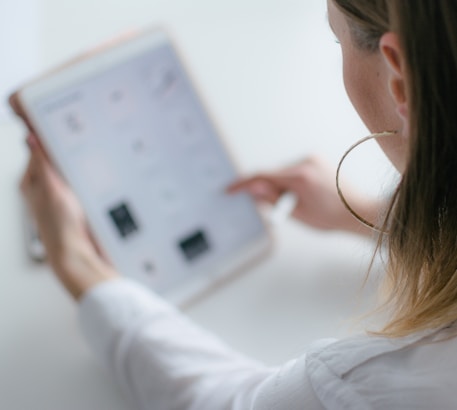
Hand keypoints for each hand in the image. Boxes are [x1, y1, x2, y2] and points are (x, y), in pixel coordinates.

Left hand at [20, 134, 117, 299]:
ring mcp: (58, 198)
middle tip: (79, 142)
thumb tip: (31, 137)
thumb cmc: (59, 227)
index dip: (48, 137)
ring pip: (67, 172)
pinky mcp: (72, 205)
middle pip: (53, 161)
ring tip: (87, 160)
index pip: (36, 150)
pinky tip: (93, 178)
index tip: (60, 124)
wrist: (76, 254)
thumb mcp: (51, 189)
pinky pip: (78, 184)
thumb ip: (41, 163)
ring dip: (77, 166)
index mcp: (30, 183)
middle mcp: (42, 189)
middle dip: (65, 152)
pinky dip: (84, 179)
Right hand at [228, 156, 379, 235]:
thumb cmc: (332, 216)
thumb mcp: (298, 213)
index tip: (230, 190)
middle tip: (277, 208)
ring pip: (282, 172)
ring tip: (299, 203)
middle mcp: (306, 162)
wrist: (359, 210)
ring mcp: (312, 158)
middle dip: (268, 189)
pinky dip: (290, 181)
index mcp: (301, 176)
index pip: (263, 175)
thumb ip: (272, 199)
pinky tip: (304, 194)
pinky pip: (293, 169)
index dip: (243, 183)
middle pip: (272, 174)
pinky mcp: (316, 159)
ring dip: (280, 186)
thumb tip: (253, 188)